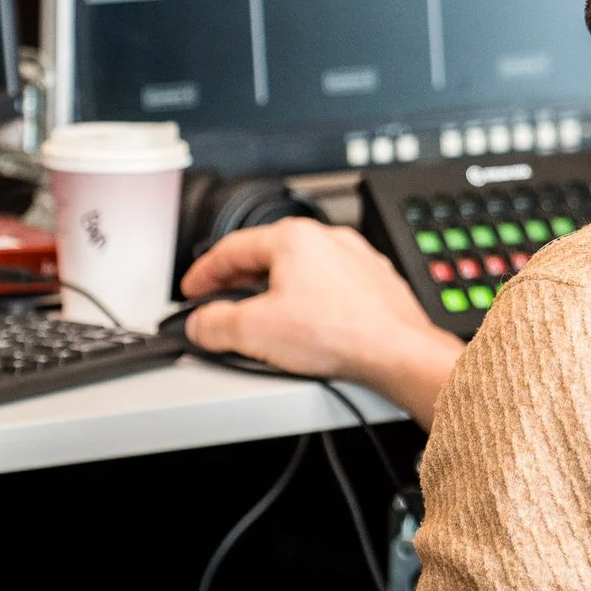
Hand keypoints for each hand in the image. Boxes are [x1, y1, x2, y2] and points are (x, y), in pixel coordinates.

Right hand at [181, 216, 464, 426]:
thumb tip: (200, 324)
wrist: (398, 352)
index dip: (203, 272)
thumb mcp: (255, 331)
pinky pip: (329, 286)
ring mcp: (355, 259)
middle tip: (219, 302)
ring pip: (301, 270)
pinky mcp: (374, 283)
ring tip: (260, 318)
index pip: (232, 248)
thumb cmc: (340, 333)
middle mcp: (328, 240)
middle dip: (238, 281)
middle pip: (267, 255)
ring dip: (274, 290)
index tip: (192, 289)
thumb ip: (215, 324)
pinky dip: (308, 301)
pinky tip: (305, 327)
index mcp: (294, 238)